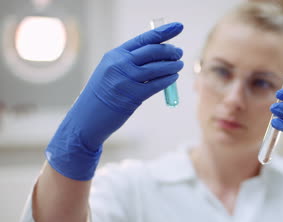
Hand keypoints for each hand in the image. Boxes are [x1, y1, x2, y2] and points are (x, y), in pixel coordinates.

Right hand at [46, 22, 183, 180]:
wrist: (87, 118)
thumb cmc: (103, 94)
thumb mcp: (110, 71)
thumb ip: (130, 62)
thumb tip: (160, 55)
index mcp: (115, 55)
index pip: (144, 39)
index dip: (164, 33)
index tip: (178, 27)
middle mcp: (120, 64)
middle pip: (153, 51)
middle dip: (170, 51)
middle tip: (179, 53)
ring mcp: (126, 80)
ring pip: (158, 68)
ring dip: (173, 66)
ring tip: (179, 65)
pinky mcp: (133, 96)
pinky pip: (157, 85)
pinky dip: (168, 80)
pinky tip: (173, 78)